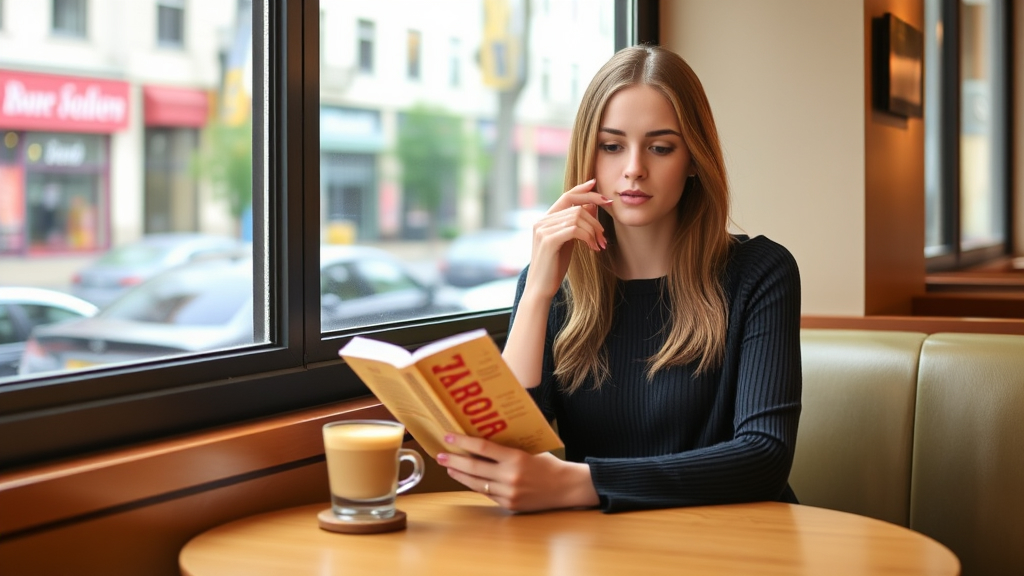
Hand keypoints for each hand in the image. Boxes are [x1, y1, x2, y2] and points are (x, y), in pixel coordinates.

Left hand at [436, 433, 599, 512]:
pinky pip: (486, 493)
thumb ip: (508, 446)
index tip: (448, 436)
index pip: (482, 448)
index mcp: (516, 458)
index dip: (463, 442)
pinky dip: (474, 485)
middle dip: (453, 459)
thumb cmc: (548, 463)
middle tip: (440, 454)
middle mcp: (510, 476)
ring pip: (476, 483)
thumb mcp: (529, 449)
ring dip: (459, 474)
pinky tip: (466, 478)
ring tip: (448, 466)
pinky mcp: (509, 504)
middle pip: (474, 467)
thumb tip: (483, 437)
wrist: (565, 487)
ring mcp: (508, 492)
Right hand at [524, 179, 612, 298]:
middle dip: (595, 220)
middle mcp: (541, 221)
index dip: (584, 190)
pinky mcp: (548, 240)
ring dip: (593, 230)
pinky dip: (588, 237)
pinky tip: (593, 248)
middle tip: (604, 236)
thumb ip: (576, 223)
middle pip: (576, 207)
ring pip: (577, 217)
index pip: (567, 196)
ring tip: (598, 245)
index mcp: (545, 220)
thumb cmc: (554, 266)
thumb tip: (591, 205)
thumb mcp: (568, 241)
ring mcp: (543, 230)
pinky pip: (575, 229)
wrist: (541, 288)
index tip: (599, 189)